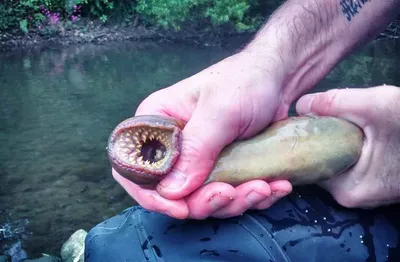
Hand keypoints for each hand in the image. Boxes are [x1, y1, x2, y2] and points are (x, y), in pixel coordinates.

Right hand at [112, 51, 292, 219]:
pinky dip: (254, 197)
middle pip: (173, 193)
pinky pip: (231, 195)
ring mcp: (198, 160)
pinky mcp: (223, 169)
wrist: (278, 79)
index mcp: (158, 124)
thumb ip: (195, 149)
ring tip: (263, 186)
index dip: (152, 196)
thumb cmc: (246, 82)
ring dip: (236, 201)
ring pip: (205, 199)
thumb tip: (171, 191)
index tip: (182, 208)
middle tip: (232, 193)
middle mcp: (173, 146)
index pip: (135, 168)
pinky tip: (274, 186)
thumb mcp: (220, 112)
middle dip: (206, 201)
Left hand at [296, 85, 399, 208]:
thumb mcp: (375, 105)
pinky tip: (350, 127)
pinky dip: (348, 145)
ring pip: (336, 160)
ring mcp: (366, 191)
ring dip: (334, 139)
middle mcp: (352, 196)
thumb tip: (300, 104)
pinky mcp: (376, 182)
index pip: (307, 166)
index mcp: (346, 189)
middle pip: (320, 162)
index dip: (299, 142)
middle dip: (318, 138)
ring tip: (331, 117)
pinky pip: (350, 162)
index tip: (293, 121)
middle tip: (314, 114)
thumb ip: (334, 103)